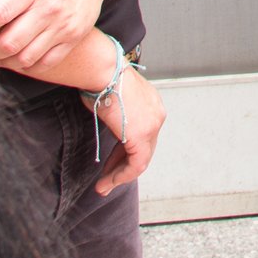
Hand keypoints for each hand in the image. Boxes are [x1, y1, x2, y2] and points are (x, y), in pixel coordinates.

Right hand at [91, 67, 164, 195]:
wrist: (103, 71)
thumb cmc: (100, 78)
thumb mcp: (111, 97)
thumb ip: (115, 113)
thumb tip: (107, 121)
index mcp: (151, 103)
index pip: (143, 134)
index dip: (125, 150)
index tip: (110, 162)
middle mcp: (157, 114)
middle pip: (143, 147)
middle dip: (122, 165)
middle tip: (106, 178)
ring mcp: (153, 125)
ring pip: (140, 159)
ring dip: (120, 176)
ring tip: (103, 187)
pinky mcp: (142, 136)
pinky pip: (136, 165)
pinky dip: (121, 176)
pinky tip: (106, 182)